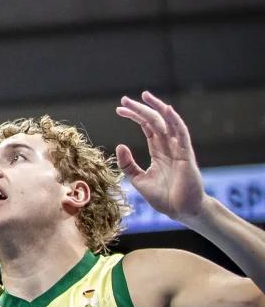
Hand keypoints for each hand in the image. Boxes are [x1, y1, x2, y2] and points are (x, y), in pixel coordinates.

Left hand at [116, 92, 205, 220]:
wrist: (181, 211)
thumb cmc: (164, 197)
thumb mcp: (138, 179)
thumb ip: (128, 164)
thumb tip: (120, 146)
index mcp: (158, 151)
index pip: (147, 127)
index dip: (134, 117)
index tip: (119, 109)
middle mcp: (169, 147)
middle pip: (155, 121)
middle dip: (140, 109)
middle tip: (124, 99)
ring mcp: (178, 149)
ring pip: (168, 123)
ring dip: (157, 108)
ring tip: (144, 96)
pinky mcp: (186, 155)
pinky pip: (181, 134)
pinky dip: (174, 120)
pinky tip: (166, 109)